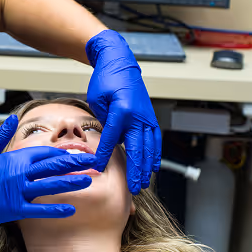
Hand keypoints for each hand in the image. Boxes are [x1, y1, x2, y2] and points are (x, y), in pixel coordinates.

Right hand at [0, 114, 102, 238]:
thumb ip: (1, 134)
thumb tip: (12, 119)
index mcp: (14, 158)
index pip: (44, 152)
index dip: (61, 153)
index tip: (75, 153)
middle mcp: (20, 173)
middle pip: (53, 166)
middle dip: (74, 163)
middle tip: (93, 162)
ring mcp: (19, 191)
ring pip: (51, 185)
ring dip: (71, 182)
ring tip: (88, 180)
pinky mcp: (16, 208)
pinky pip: (40, 209)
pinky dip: (56, 209)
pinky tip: (71, 208)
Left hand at [85, 30, 161, 193]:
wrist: (120, 63)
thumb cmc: (105, 80)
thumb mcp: (96, 99)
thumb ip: (103, 120)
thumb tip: (109, 140)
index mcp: (121, 110)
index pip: (112, 138)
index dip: (105, 155)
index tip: (98, 168)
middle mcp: (137, 116)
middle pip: (136, 148)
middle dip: (134, 170)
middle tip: (132, 188)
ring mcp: (147, 117)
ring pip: (148, 147)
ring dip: (146, 167)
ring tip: (143, 184)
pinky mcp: (151, 117)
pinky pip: (155, 140)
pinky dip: (155, 155)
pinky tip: (153, 167)